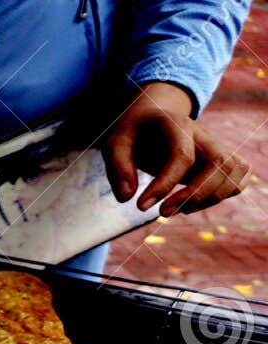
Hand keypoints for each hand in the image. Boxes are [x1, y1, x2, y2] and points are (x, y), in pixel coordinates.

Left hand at [103, 82, 250, 216]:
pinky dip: (221, 196)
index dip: (165, 184)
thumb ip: (118, 167)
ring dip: (210, 198)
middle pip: (219, 163)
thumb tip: (126, 197)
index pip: (182, 155)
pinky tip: (190, 205)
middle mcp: (202, 135)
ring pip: (235, 172)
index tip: (141, 206)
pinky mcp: (222, 161)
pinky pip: (238, 180)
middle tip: (162, 213)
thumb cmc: (134, 133)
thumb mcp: (115, 143)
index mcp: (176, 125)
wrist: (153, 119)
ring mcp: (216, 147)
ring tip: (175, 210)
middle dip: (195, 194)